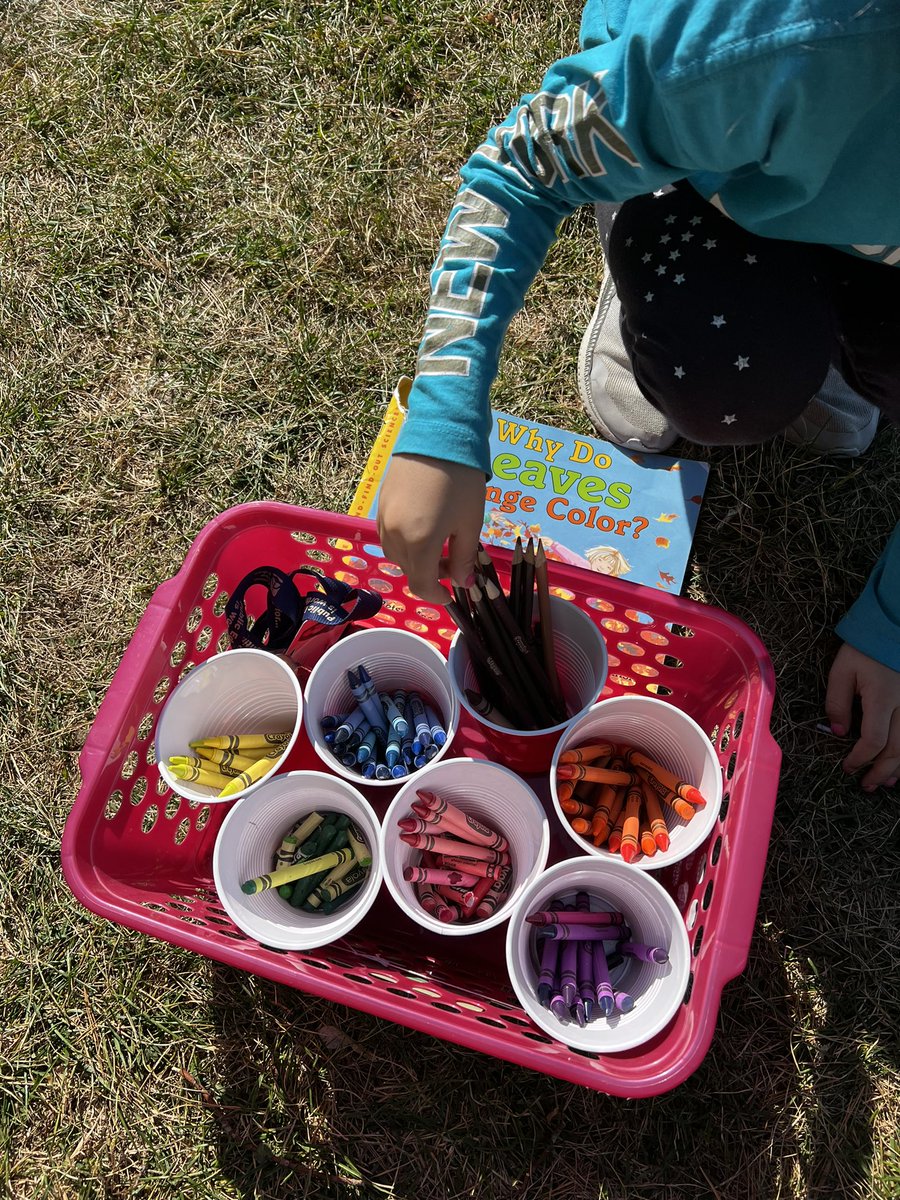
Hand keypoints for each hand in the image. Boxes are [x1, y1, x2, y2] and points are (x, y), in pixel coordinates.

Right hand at [376, 453, 485, 603]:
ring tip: (439, 546)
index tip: (451, 596)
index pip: (422, 584)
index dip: (436, 596)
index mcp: (420, 543)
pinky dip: (404, 543)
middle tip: (454, 564)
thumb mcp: (470, 523)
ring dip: (416, 560)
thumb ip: (464, 558)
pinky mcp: (379, 505)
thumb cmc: (462, 480)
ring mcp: (383, 519)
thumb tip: (463, 583)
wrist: (439, 434)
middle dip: (430, 575)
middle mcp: (395, 535)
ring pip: (396, 555)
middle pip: (408, 571)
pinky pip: (388, 536)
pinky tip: (423, 529)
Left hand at [825, 642, 899, 789]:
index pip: (873, 740)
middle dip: (880, 771)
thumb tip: (837, 732)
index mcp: (881, 698)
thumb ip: (837, 702)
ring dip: (898, 768)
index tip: (848, 767)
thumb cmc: (864, 650)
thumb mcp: (842, 671)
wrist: (892, 631)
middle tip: (866, 785)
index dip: (860, 758)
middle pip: (896, 750)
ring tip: (885, 782)